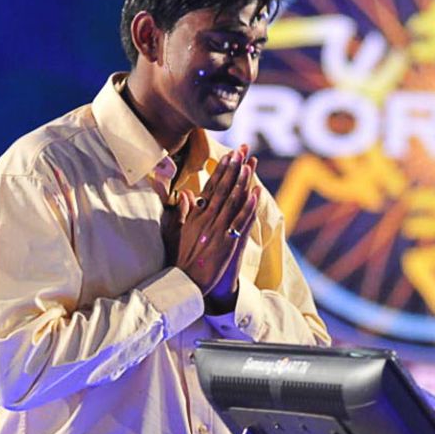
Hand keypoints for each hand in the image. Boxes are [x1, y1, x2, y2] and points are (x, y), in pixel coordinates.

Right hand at [162, 145, 258, 306]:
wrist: (184, 284)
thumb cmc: (181, 260)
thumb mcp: (177, 232)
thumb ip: (183, 212)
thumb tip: (187, 194)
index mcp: (196, 216)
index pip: (211, 187)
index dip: (221, 170)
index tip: (230, 155)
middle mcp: (207, 220)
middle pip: (223, 189)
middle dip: (234, 168)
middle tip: (243, 149)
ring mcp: (218, 231)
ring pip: (233, 202)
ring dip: (243, 182)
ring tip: (251, 164)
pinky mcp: (227, 244)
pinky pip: (240, 223)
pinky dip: (248, 207)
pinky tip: (256, 193)